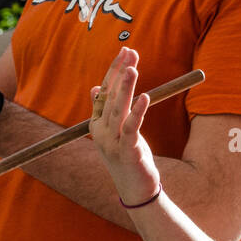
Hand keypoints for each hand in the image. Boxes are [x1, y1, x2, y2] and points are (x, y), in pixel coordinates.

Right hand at [90, 48, 161, 207]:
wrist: (134, 189)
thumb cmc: (126, 157)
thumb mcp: (114, 132)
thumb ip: (105, 109)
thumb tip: (95, 88)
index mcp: (97, 125)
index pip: (104, 92)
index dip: (114, 71)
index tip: (126, 51)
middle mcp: (100, 132)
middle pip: (110, 97)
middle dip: (121, 74)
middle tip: (130, 53)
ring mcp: (112, 143)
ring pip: (118, 110)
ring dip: (125, 88)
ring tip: (133, 68)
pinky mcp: (127, 152)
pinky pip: (131, 128)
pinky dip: (137, 112)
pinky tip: (145, 97)